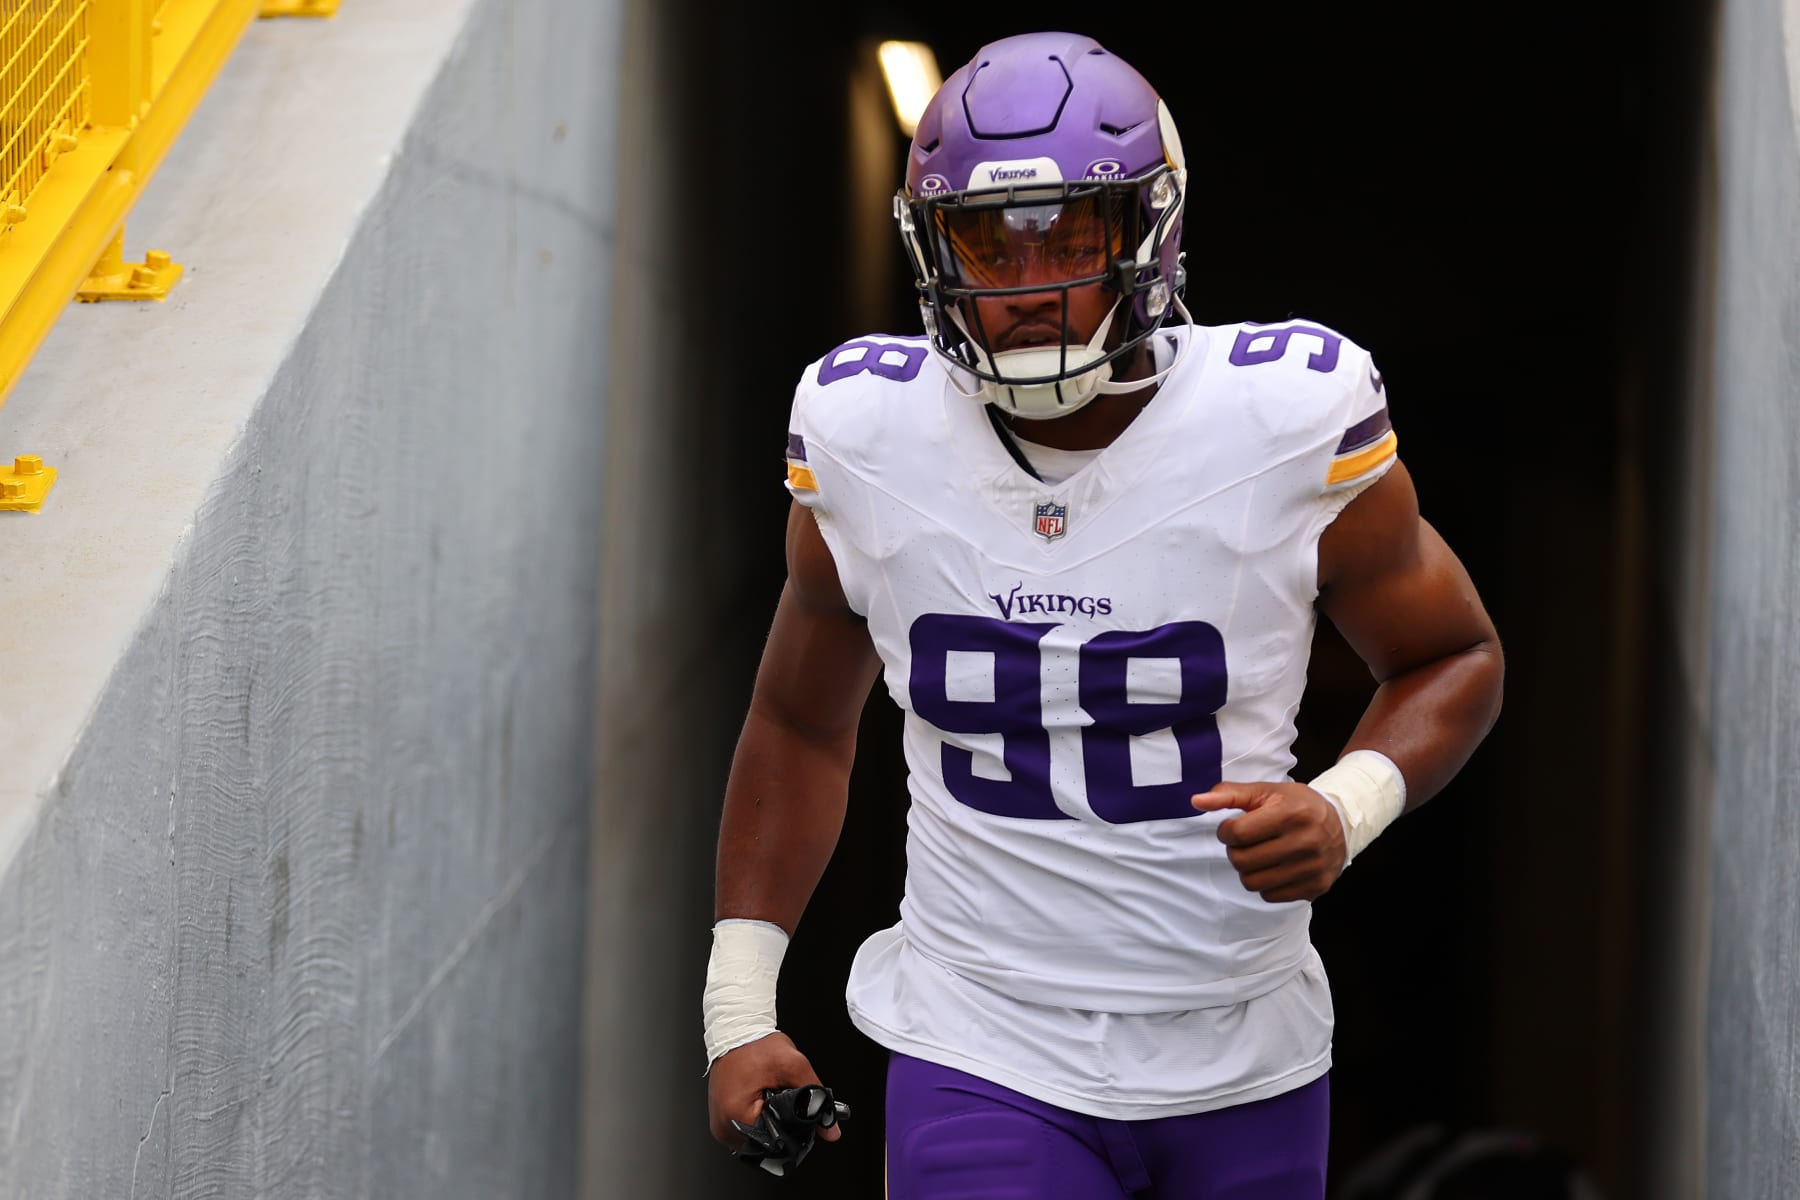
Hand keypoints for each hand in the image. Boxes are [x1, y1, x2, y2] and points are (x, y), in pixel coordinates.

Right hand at [707, 1032, 841, 1150]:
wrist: (737, 1029)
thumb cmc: (757, 1044)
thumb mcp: (794, 1067)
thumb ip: (817, 1098)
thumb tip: (831, 1129)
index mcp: (736, 1114)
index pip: (775, 1142)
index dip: (793, 1131)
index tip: (798, 1113)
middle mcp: (723, 1125)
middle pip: (764, 1144)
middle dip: (781, 1127)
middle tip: (784, 1099)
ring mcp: (720, 1124)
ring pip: (755, 1139)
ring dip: (769, 1124)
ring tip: (772, 1099)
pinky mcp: (721, 1119)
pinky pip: (745, 1130)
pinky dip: (757, 1119)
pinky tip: (763, 1102)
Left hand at [1190, 780, 1347, 902]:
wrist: (1341, 824)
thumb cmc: (1296, 805)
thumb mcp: (1266, 792)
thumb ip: (1229, 794)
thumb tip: (1195, 801)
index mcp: (1290, 814)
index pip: (1237, 833)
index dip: (1226, 831)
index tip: (1233, 828)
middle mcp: (1304, 842)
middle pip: (1242, 861)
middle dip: (1235, 851)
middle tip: (1245, 843)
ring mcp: (1312, 868)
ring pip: (1252, 882)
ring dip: (1248, 869)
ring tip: (1259, 855)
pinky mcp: (1315, 887)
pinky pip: (1270, 896)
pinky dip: (1265, 883)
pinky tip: (1275, 867)